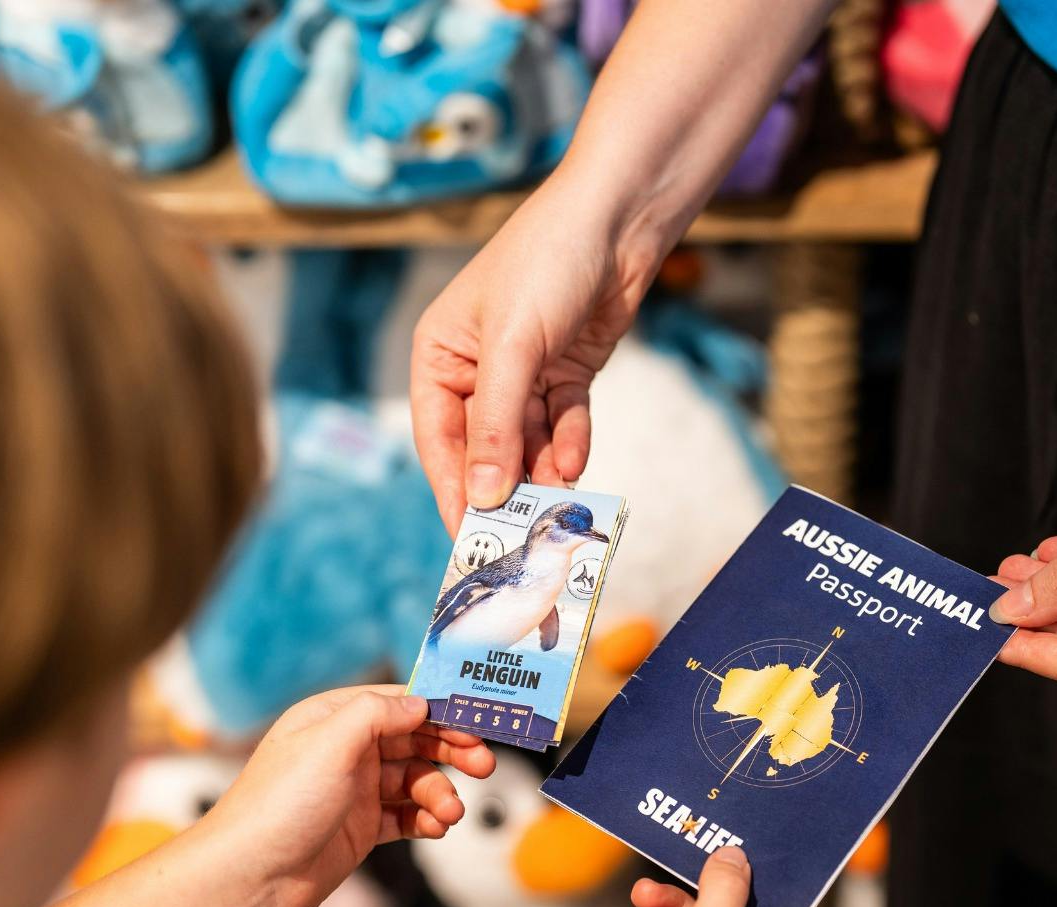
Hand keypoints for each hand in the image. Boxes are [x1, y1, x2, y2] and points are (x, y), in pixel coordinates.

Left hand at [203, 686, 494, 906]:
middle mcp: (345, 751)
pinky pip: (406, 817)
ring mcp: (354, 791)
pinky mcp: (360, 828)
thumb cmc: (276, 806)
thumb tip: (419, 703)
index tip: (478, 718)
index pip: (398, 702)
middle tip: (483, 764)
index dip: (440, 709)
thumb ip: (377, 714)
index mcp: (332, 718)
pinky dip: (426, 820)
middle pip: (414, 741)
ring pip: (414, 782)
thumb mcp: (330, 743)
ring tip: (450, 813)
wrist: (250, 878)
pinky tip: (436, 827)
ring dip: (439, 793)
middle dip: (451, 751)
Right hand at [409, 170, 663, 531]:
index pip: (439, 439)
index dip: (454, 489)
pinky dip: (569, 443)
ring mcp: (523, 372)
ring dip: (542, 470)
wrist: (617, 218)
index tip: (470, 538)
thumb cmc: (547, 261)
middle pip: (486, 447)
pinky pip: (562, 422)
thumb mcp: (513, 347)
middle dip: (506, 485)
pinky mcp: (565, 371)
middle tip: (521, 535)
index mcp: (439, 355)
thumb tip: (483, 495)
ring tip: (558, 503)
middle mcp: (476, 368)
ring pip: (528, 441)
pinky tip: (576, 462)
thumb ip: (498, 426)